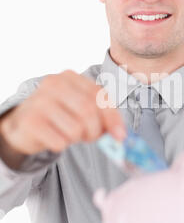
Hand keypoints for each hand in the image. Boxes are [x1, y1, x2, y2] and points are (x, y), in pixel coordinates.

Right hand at [0, 69, 125, 154]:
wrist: (24, 124)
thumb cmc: (59, 115)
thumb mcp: (80, 107)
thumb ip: (102, 115)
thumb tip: (120, 134)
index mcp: (69, 77)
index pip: (99, 95)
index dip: (113, 117)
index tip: (120, 136)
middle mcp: (53, 84)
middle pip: (88, 112)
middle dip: (95, 131)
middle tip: (91, 137)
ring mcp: (39, 102)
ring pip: (76, 129)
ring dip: (77, 139)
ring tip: (68, 134)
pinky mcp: (31, 122)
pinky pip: (60, 142)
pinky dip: (62, 145)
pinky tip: (53, 138)